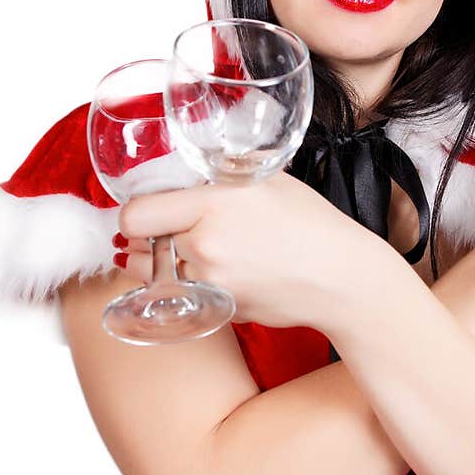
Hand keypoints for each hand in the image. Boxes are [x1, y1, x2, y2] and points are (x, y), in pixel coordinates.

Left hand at [116, 170, 376, 330]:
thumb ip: (223, 171)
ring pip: (156, 279)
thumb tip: (190, 164)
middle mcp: (205, 247)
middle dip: (144, 241)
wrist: (342, 277)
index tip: (141, 213)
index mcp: (212, 205)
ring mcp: (211, 284)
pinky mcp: (219, 311)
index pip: (136, 215)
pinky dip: (190, 288)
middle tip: (158, 233)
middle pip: (139, 249)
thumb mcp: (268, 178)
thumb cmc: (312, 223)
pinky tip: (216, 273)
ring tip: (185, 254)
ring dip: (161, 267)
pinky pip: (186, 297)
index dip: (131, 215)